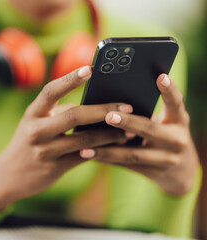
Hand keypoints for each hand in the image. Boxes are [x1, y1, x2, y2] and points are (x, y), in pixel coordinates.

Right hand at [0, 66, 133, 210]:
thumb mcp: (36, 124)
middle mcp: (36, 131)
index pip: (51, 91)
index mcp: (32, 114)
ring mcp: (44, 151)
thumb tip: (95, 105)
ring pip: (84, 139)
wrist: (8, 176)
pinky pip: (84, 157)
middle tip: (127, 107)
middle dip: (103, 110)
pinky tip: (116, 146)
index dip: (70, 79)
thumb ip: (59, 114)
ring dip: (110, 134)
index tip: (91, 68)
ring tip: (129, 130)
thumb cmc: (27, 143)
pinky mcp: (54, 168)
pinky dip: (102, 150)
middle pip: (74, 115)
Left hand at [80, 74, 199, 195]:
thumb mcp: (165, 121)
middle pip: (149, 129)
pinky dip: (106, 159)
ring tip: (85, 146)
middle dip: (128, 122)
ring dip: (107, 149)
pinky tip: (87, 155)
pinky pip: (125, 165)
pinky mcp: (154, 173)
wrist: (180, 169)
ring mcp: (167, 159)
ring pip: (132, 154)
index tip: (160, 76)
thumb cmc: (164, 134)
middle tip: (108, 116)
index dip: (169, 90)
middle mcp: (177, 140)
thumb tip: (110, 102)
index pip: (176, 102)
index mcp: (179, 120)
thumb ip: (147, 111)